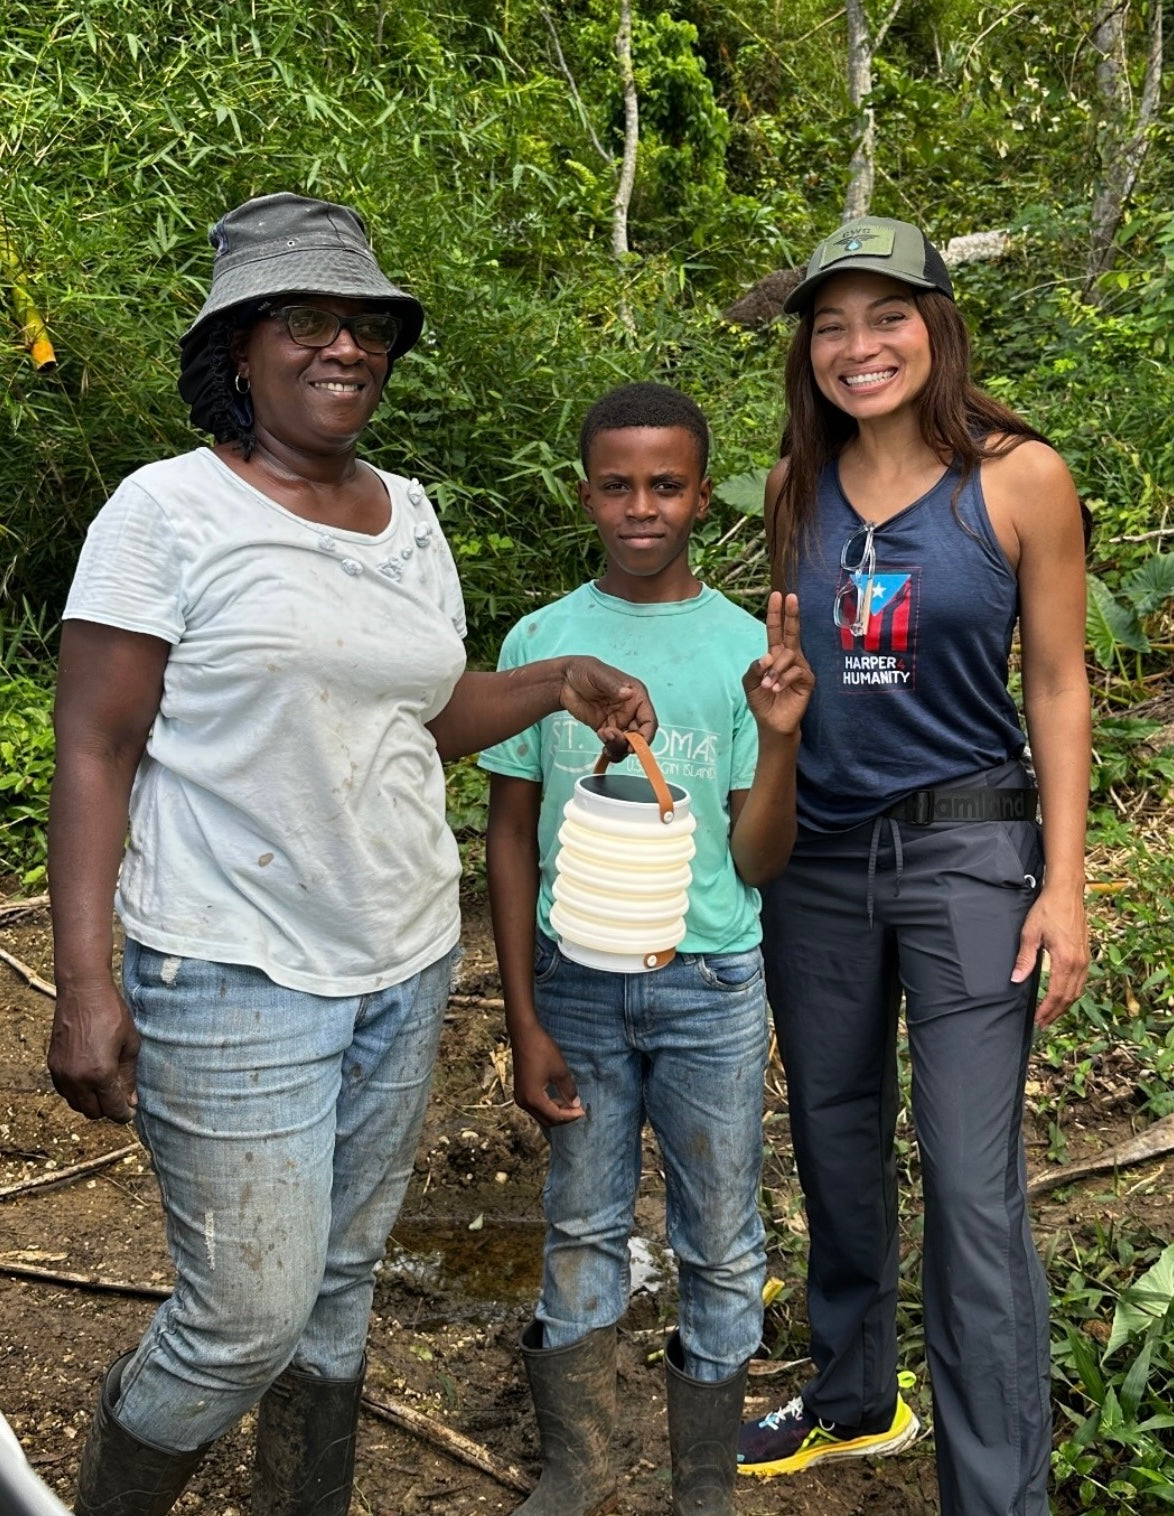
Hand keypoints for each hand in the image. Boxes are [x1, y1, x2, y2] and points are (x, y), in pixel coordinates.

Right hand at [47, 979, 140, 1122]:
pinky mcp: (53, 1065)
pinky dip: (77, 1092)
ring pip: (77, 1104)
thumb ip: (129, 1076)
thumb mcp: (130, 1044)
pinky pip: (65, 1091)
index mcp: (100, 1074)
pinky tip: (90, 1079)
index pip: (112, 1109)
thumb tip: (131, 1101)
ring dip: (92, 1102)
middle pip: (93, 1113)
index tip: (130, 1111)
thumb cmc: (111, 1014)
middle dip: (108, 1109)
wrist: (83, 992)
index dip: (124, 1114)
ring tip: (106, 1088)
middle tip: (120, 1098)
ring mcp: (62, 1073)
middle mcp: (78, 1079)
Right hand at [511, 1022, 584, 1127]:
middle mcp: (523, 1102)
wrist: (524, 1034)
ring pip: (540, 1114)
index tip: (583, 1111)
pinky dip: (547, 1106)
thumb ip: (568, 1090)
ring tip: (570, 1103)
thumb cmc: (542, 1050)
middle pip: (546, 1120)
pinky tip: (558, 1098)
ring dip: (555, 1112)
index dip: (570, 1116)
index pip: (554, 1116)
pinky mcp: (520, 1090)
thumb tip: (575, 1104)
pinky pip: (535, 1106)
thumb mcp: (560, 1070)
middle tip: (578, 1109)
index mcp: (533, 1098)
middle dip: (563, 1117)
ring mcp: (520, 1096)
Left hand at [559, 658, 655, 761]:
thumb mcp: (598, 674)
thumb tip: (627, 694)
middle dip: (629, 743)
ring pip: (627, 743)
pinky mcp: (605, 729)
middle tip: (611, 738)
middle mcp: (631, 710)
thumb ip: (613, 685)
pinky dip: (612, 751)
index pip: (649, 720)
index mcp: (636, 695)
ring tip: (602, 736)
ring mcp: (618, 721)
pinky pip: (614, 745)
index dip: (646, 735)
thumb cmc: (583, 670)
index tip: (634, 745)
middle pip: (640, 735)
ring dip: (618, 747)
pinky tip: (603, 748)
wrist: (562, 681)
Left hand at [743, 592, 813, 736]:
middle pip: (791, 632)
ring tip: (767, 684)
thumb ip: (754, 668)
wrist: (772, 722)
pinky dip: (783, 679)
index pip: (775, 630)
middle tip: (791, 597)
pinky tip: (776, 688)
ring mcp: (800, 667)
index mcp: (774, 655)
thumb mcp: (750, 682)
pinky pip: (796, 671)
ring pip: (789, 655)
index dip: (776, 614)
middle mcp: (789, 657)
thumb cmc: (761, 701)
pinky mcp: (807, 680)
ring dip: (775, 669)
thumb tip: (767, 656)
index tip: (777, 595)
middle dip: (791, 614)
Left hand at [1012, 884, 1089, 1027]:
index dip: (1047, 1010)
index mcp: (1065, 960)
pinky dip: (1071, 993)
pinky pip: (1081, 981)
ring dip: (1064, 1005)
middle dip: (1056, 1013)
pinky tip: (1062, 996)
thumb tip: (1016, 980)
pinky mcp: (1085, 953)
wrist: (1066, 893)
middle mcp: (1079, 963)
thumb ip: (1024, 959)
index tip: (1038, 1021)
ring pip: (1077, 991)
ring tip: (1051, 1015)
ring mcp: (1085, 958)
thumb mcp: (1030, 934)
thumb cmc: (1047, 910)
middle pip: (1069, 997)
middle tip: (1043, 1024)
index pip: (1057, 994)